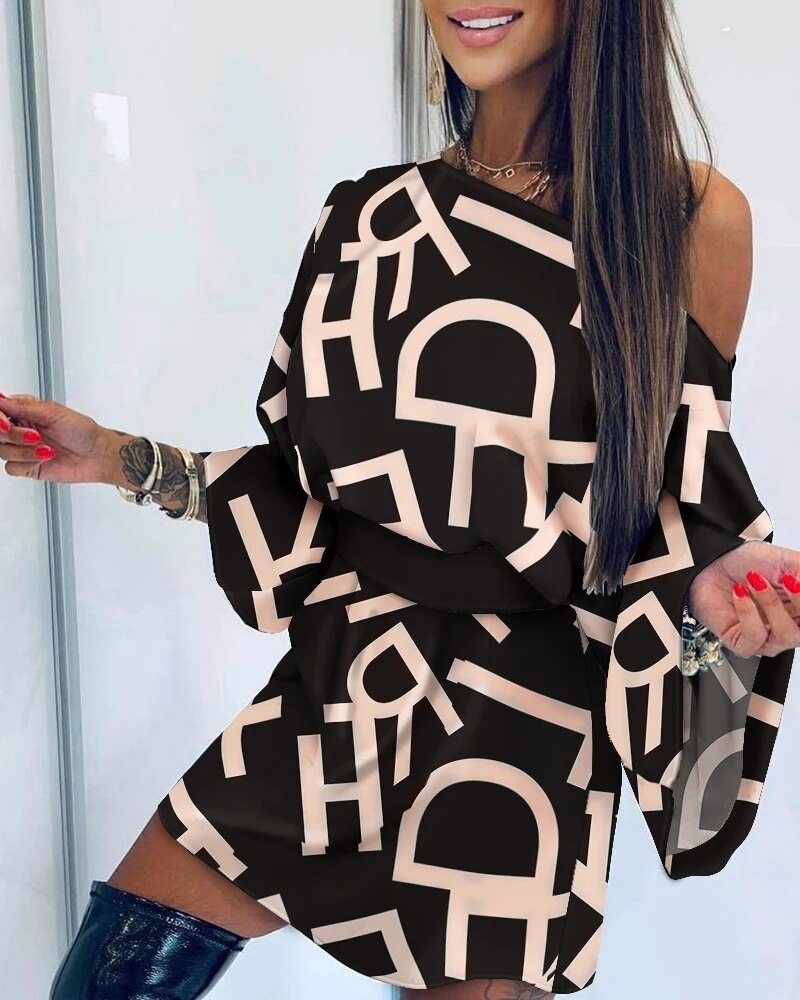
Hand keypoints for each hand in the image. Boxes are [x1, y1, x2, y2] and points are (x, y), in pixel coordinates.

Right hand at [0, 392, 117, 485]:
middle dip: (13, 435)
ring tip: (47, 448)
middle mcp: (21, 429)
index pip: (0, 411)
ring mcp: (23, 449)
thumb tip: (1, 398)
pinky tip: (44, 459)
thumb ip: (24, 406)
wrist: (98, 455)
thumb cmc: (83, 431)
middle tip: (34, 436)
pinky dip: (27, 463)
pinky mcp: (28, 467)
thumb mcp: (54, 412)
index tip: (7, 422)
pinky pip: (11, 467)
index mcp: (25, 412)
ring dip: (25, 451)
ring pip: (2, 451)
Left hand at [688, 540, 799, 657]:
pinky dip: (748, 612)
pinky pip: (754, 638)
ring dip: (770, 603)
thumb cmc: (748, 562)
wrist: (711, 562)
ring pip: (786, 636)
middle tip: (787, 579)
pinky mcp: (743, 644)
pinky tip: (740, 593)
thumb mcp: (790, 563)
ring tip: (755, 581)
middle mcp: (789, 627)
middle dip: (798, 601)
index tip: (797, 581)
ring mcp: (768, 639)